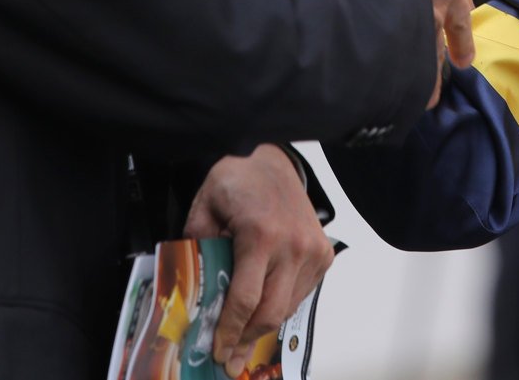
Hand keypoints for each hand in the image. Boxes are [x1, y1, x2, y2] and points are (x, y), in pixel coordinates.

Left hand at [184, 146, 333, 375]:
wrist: (272, 158)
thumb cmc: (239, 179)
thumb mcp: (204, 207)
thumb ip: (197, 247)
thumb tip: (194, 288)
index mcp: (262, 235)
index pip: (246, 299)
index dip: (230, 331)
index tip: (218, 350)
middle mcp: (293, 245)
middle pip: (271, 312)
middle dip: (248, 341)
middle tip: (231, 360)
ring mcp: (313, 250)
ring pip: (288, 307)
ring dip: (264, 326)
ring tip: (243, 339)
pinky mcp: (324, 253)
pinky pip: (301, 293)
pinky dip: (282, 305)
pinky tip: (264, 307)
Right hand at [367, 0, 474, 103]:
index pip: (457, 12)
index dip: (460, 32)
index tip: (466, 57)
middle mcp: (428, 16)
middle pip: (436, 46)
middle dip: (436, 60)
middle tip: (441, 80)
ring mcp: (406, 41)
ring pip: (414, 71)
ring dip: (412, 83)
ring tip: (408, 103)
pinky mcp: (382, 60)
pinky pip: (386, 86)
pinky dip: (383, 98)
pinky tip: (376, 110)